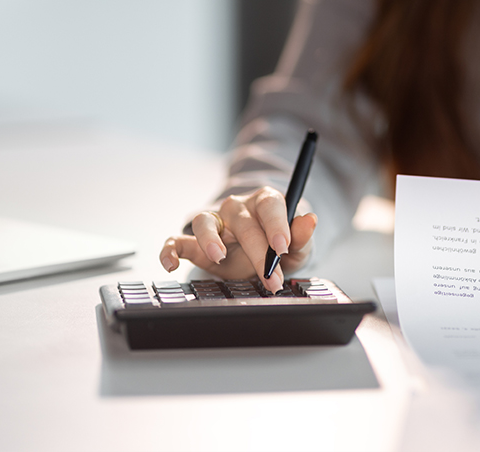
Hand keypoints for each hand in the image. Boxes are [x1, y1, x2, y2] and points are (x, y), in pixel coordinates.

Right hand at [159, 187, 316, 292]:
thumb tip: (310, 219)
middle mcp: (238, 208)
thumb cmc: (282, 248)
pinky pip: (177, 241)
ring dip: (209, 237)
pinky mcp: (196, 243)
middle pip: (243, 222)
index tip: (282, 246)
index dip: (276, 223)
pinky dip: (169, 250)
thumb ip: (302, 234)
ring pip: (204, 221)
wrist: (265, 260)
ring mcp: (215, 223)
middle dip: (257, 251)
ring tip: (217, 256)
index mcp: (265, 202)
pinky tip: (170, 264)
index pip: (269, 204)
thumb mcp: (299, 245)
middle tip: (271, 277)